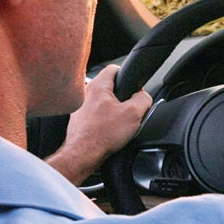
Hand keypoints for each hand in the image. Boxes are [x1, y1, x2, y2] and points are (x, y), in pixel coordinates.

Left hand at [45, 64, 152, 184]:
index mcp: (98, 86)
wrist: (83, 154)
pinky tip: (109, 132)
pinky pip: (97, 116)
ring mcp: (80, 107)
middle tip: (129, 110)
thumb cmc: (102, 135)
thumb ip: (143, 99)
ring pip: (104, 102)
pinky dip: (104, 122)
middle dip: (123, 98)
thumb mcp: (134, 114)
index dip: (129, 76)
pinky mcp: (80, 120)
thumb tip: (144, 97)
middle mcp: (86, 93)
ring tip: (119, 124)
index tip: (134, 88)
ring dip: (113, 111)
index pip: (115, 68)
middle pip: (111, 87)